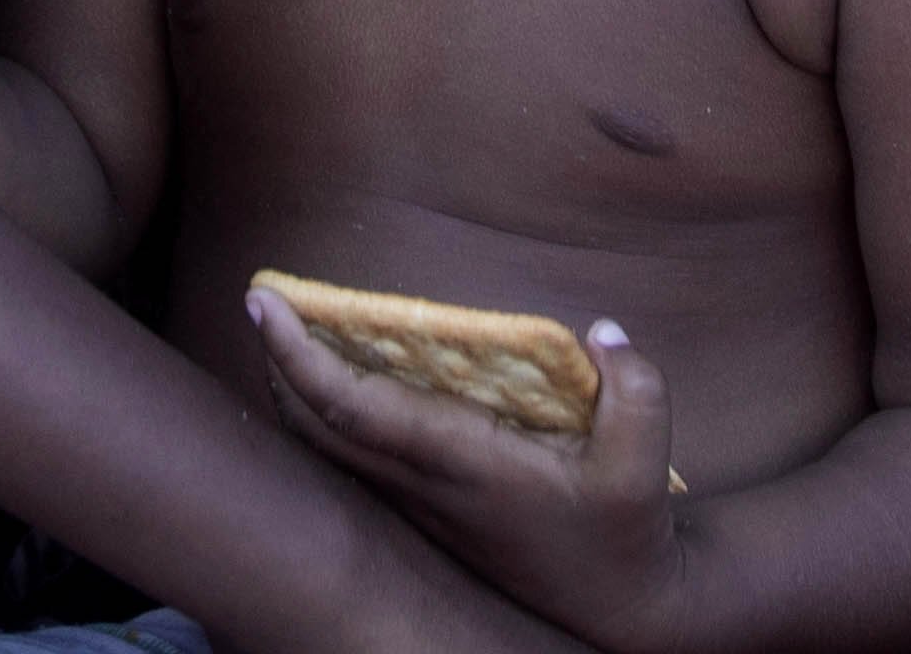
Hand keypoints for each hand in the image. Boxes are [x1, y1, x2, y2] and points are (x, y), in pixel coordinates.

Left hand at [250, 285, 695, 648]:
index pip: (353, 409)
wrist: (614, 608)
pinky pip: (352, 459)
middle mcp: (423, 487)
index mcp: (462, 464)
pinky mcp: (425, 512)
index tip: (266, 303)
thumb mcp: (645, 461)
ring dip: (296, 393)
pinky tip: (335, 381)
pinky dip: (326, 417)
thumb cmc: (624, 530)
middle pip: (315, 429)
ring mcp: (418, 505)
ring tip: (288, 332)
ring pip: (327, 450)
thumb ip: (634, 387)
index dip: (300, 356)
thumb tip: (601, 331)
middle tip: (265, 304)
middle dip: (278, 366)